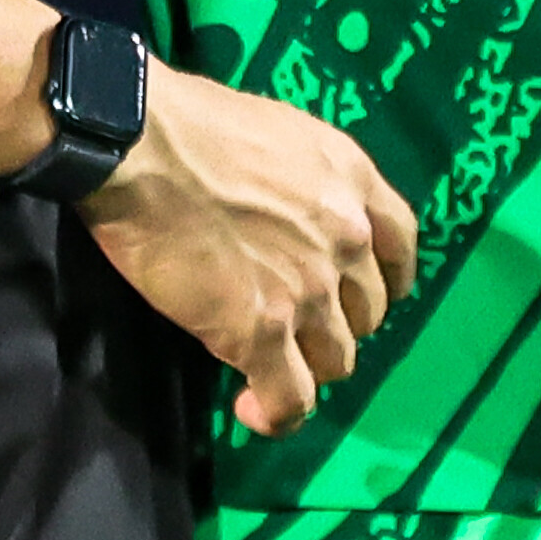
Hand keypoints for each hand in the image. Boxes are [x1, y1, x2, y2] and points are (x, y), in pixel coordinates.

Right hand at [79, 64, 420, 440]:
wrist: (139, 146)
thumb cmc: (189, 125)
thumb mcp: (278, 134)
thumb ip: (304, 181)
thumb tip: (288, 213)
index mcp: (353, 179)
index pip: (401, 244)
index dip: (384, 279)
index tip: (354, 291)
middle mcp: (346, 237)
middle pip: (368, 312)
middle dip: (334, 323)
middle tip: (289, 322)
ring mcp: (309, 289)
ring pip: (337, 360)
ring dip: (306, 365)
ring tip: (267, 363)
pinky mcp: (261, 331)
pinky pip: (290, 399)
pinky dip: (275, 414)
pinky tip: (251, 410)